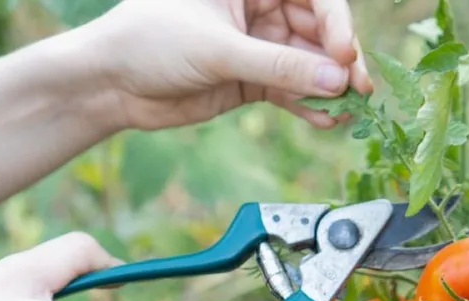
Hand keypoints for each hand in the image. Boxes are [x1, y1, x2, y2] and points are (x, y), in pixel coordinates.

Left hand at [81, 0, 373, 130]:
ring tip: (347, 112)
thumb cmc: (149, 41)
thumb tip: (336, 79)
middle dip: (340, 61)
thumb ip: (279, 66)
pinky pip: (292, 90)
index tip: (344, 55)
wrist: (110, 84)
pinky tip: (324, 120)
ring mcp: (257, 45)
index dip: (336, 22)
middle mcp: (258, 9)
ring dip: (328, 87)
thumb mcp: (218, 50)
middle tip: (358, 90)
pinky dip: (309, 105)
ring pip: (309, 64)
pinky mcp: (252, 79)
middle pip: (318, 31)